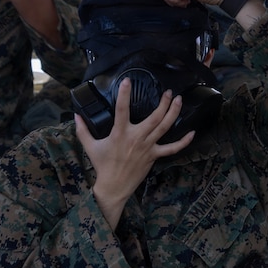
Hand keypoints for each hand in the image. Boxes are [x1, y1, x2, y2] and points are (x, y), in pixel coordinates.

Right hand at [75, 79, 193, 228]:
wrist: (114, 186)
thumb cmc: (102, 165)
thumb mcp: (90, 146)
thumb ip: (83, 130)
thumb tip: (75, 116)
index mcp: (120, 133)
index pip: (122, 109)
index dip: (124, 94)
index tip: (127, 81)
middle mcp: (136, 137)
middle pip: (154, 117)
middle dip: (163, 102)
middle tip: (168, 91)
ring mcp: (147, 147)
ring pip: (164, 127)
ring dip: (173, 113)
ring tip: (178, 100)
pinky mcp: (154, 156)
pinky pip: (172, 149)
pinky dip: (183, 142)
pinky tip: (192, 133)